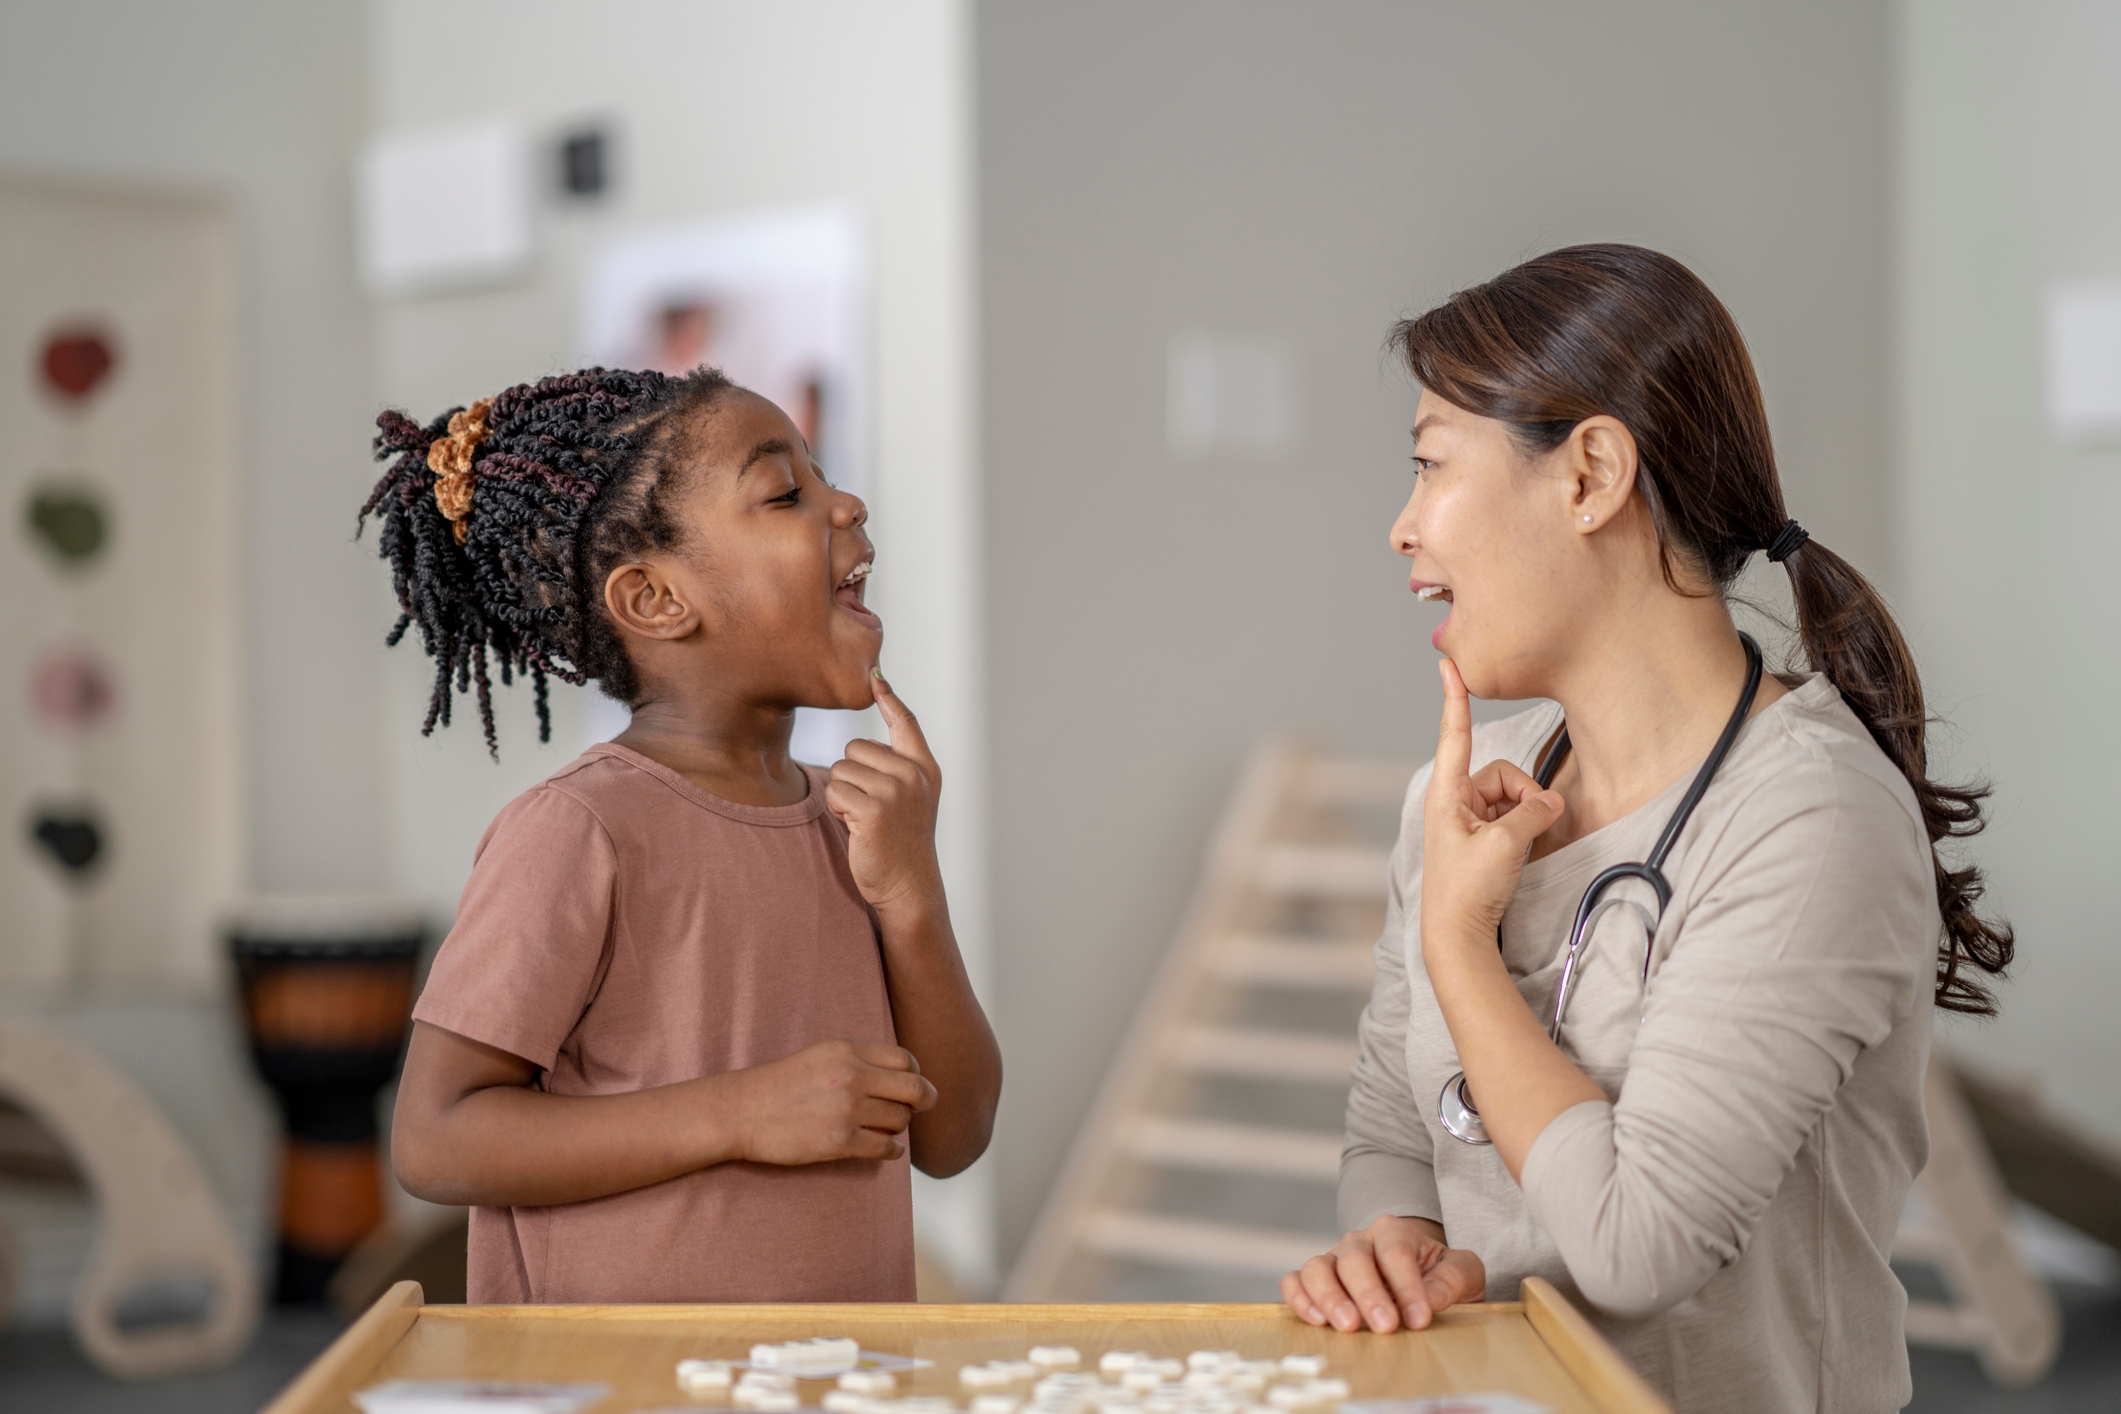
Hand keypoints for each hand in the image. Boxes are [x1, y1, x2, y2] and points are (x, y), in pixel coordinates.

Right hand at [731, 1039, 937, 1164]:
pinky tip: (883, 1148)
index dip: (916, 1075)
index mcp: (847, 1051)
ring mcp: (846, 1110)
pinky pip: (886, 1148)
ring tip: (883, 1128)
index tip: (912, 1086)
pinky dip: (891, 1150)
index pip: (906, 1060)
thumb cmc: (779, 1085)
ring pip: (900, 1121)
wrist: (741, 1111)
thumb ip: (858, 1061)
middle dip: (923, 1100)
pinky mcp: (839, 1142)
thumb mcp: (821, 1055)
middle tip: (920, 1108)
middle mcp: (851, 1077)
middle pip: (914, 1089)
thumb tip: (900, 1076)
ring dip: (898, 1127)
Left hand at [826, 671, 944, 913]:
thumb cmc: (901, 843)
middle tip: (870, 809)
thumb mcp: (910, 799)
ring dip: (842, 795)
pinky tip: (856, 828)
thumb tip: (862, 741)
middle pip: (855, 748)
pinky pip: (834, 791)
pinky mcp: (873, 809)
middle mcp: (913, 775)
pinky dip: (837, 810)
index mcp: (924, 768)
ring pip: (840, 770)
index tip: (876, 677)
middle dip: (852, 776)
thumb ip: (896, 767)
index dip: (889, 699)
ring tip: (864, 820)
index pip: (906, 723)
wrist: (908, 886)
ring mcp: (895, 791)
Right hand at [1282, 1216, 1485, 1331]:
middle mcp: (1358, 1241)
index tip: (1420, 1319)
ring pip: (1317, 1268)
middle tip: (1385, 1326)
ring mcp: (1332, 1260)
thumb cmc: (1438, 1276)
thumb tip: (1431, 1298)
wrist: (1417, 1277)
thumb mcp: (1463, 1272)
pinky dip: (1299, 1298)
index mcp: (1395, 1232)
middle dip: (1369, 1293)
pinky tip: (1318, 1320)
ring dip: (1329, 1297)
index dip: (1406, 1285)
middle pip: (1354, 1258)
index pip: (1395, 1252)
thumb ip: (1454, 1278)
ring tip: (1348, 1326)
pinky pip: (1294, 1282)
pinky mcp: (1314, 1282)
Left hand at [1420, 658, 1564, 959]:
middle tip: (1528, 830)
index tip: (1448, 665)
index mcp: (1447, 795)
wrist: (1458, 937)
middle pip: (1504, 774)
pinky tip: (1523, 854)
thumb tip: (1551, 803)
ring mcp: (1468, 822)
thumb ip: (1533, 813)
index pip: (1454, 736)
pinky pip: (1514, 819)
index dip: (1455, 699)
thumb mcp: (1506, 845)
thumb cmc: (1468, 890)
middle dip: (1525, 797)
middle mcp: (1455, 802)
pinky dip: (1526, 830)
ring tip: (1521, 849)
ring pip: (1514, 798)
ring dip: (1528, 817)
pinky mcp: (1481, 839)